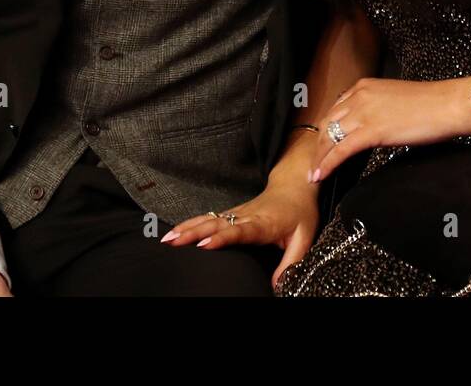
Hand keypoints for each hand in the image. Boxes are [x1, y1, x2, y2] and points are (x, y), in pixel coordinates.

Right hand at [161, 182, 320, 290]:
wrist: (295, 185)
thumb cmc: (300, 212)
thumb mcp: (304, 237)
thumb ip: (291, 261)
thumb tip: (277, 285)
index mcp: (262, 223)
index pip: (239, 231)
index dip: (221, 238)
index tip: (204, 245)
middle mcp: (245, 216)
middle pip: (216, 224)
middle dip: (193, 233)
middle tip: (173, 242)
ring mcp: (236, 213)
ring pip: (208, 219)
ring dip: (187, 227)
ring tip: (167, 238)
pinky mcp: (231, 213)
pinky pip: (208, 217)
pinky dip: (190, 223)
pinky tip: (176, 231)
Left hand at [308, 76, 470, 184]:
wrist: (447, 105)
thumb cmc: (431, 104)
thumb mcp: (395, 100)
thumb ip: (378, 109)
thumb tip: (373, 126)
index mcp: (365, 87)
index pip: (336, 110)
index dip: (326, 129)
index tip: (323, 143)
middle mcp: (359, 96)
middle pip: (328, 123)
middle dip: (318, 145)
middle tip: (314, 162)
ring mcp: (363, 112)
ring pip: (330, 137)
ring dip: (319, 158)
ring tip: (314, 173)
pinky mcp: (370, 130)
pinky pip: (341, 150)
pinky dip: (327, 164)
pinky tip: (321, 175)